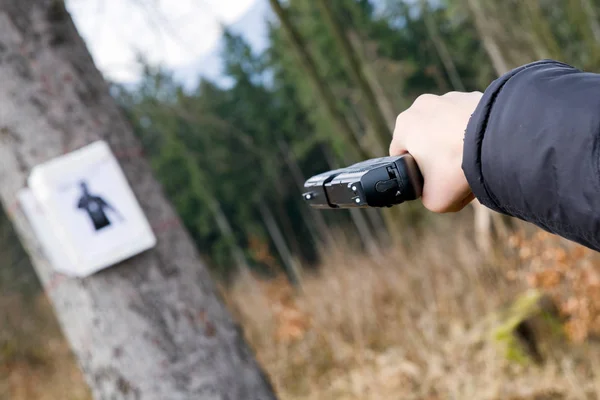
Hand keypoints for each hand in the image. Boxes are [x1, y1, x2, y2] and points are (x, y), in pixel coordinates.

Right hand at [389, 91, 482, 212]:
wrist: (499, 142)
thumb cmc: (458, 168)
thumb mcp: (434, 200)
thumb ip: (426, 197)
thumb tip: (434, 191)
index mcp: (404, 125)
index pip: (400, 155)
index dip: (413, 173)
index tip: (431, 182)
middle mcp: (422, 105)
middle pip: (424, 140)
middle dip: (437, 157)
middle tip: (454, 174)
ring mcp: (450, 97)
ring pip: (447, 128)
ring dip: (455, 143)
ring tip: (472, 161)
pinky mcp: (475, 95)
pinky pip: (469, 120)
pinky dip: (474, 133)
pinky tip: (484, 148)